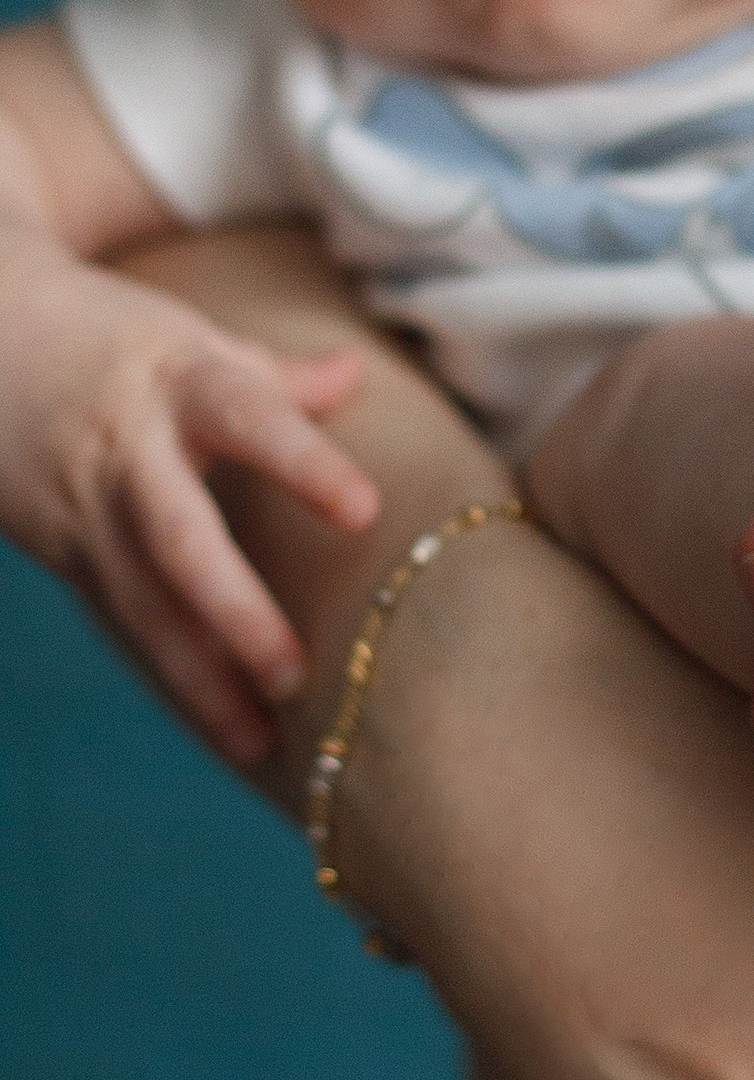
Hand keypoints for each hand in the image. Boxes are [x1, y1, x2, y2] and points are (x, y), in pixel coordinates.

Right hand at [0, 234, 376, 760]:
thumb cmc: (107, 338)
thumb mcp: (187, 337)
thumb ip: (276, 373)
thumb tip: (360, 371)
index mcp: (176, 383)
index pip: (249, 419)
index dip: (303, 465)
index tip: (364, 512)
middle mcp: (128, 454)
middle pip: (179, 541)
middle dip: (234, 614)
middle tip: (294, 676)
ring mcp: (87, 510)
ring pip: (141, 605)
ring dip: (200, 680)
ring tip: (261, 742)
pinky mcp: (63, 552)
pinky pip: (122, 622)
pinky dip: (171, 675)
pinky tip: (220, 725)